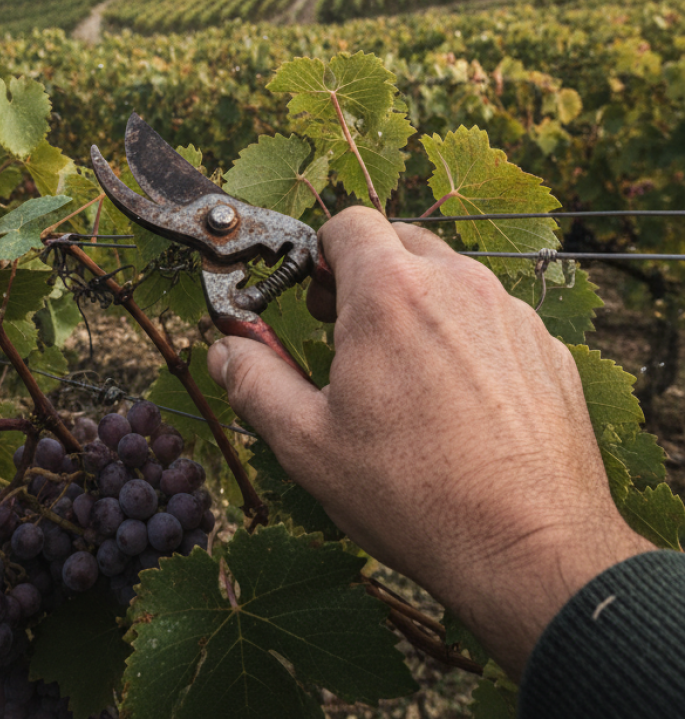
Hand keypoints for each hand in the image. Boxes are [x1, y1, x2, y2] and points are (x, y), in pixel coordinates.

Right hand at [207, 206, 651, 678]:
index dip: (320, 253)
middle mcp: (458, 285)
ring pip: (452, 281)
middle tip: (348, 334)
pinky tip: (459, 405)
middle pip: (401, 242)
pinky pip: (495, 321)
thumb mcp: (306, 443)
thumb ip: (253, 381)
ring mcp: (512, 315)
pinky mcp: (550, 351)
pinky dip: (468, 341)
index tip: (313, 298)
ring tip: (405, 379)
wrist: (531, 553)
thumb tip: (225, 349)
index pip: (348, 223)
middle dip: (368, 275)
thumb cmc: (414, 495)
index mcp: (390, 292)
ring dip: (420, 307)